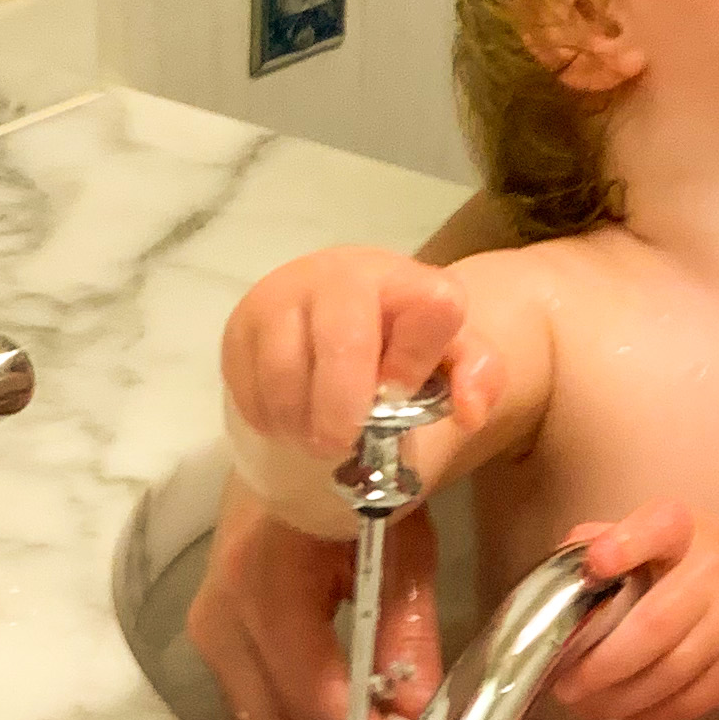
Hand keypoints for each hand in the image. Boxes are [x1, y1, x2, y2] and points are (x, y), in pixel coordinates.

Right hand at [186, 482, 442, 719]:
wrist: (292, 445)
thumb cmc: (353, 486)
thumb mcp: (401, 545)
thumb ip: (408, 630)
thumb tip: (415, 713)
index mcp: (268, 578)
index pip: (311, 690)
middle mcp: (222, 613)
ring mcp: (208, 632)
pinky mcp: (210, 644)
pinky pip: (248, 716)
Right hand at [220, 249, 498, 470]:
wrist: (332, 322)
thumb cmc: (396, 347)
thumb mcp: (448, 356)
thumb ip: (477, 376)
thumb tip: (469, 412)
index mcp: (406, 279)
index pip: (435, 308)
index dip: (416, 364)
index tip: (398, 393)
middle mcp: (343, 272)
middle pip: (345, 341)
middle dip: (343, 408)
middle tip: (338, 447)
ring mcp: (284, 292)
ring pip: (285, 369)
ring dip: (299, 421)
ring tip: (311, 436)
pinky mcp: (241, 320)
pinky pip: (247, 383)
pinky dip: (267, 416)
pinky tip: (286, 418)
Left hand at [549, 506, 718, 719]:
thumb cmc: (697, 568)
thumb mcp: (658, 538)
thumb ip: (607, 542)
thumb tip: (561, 570)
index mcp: (683, 530)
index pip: (658, 527)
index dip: (625, 545)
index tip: (596, 563)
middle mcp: (715, 572)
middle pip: (653, 626)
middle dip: (600, 666)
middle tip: (564, 687)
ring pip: (668, 674)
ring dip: (618, 699)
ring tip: (583, 706)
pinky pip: (688, 702)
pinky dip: (648, 715)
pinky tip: (621, 715)